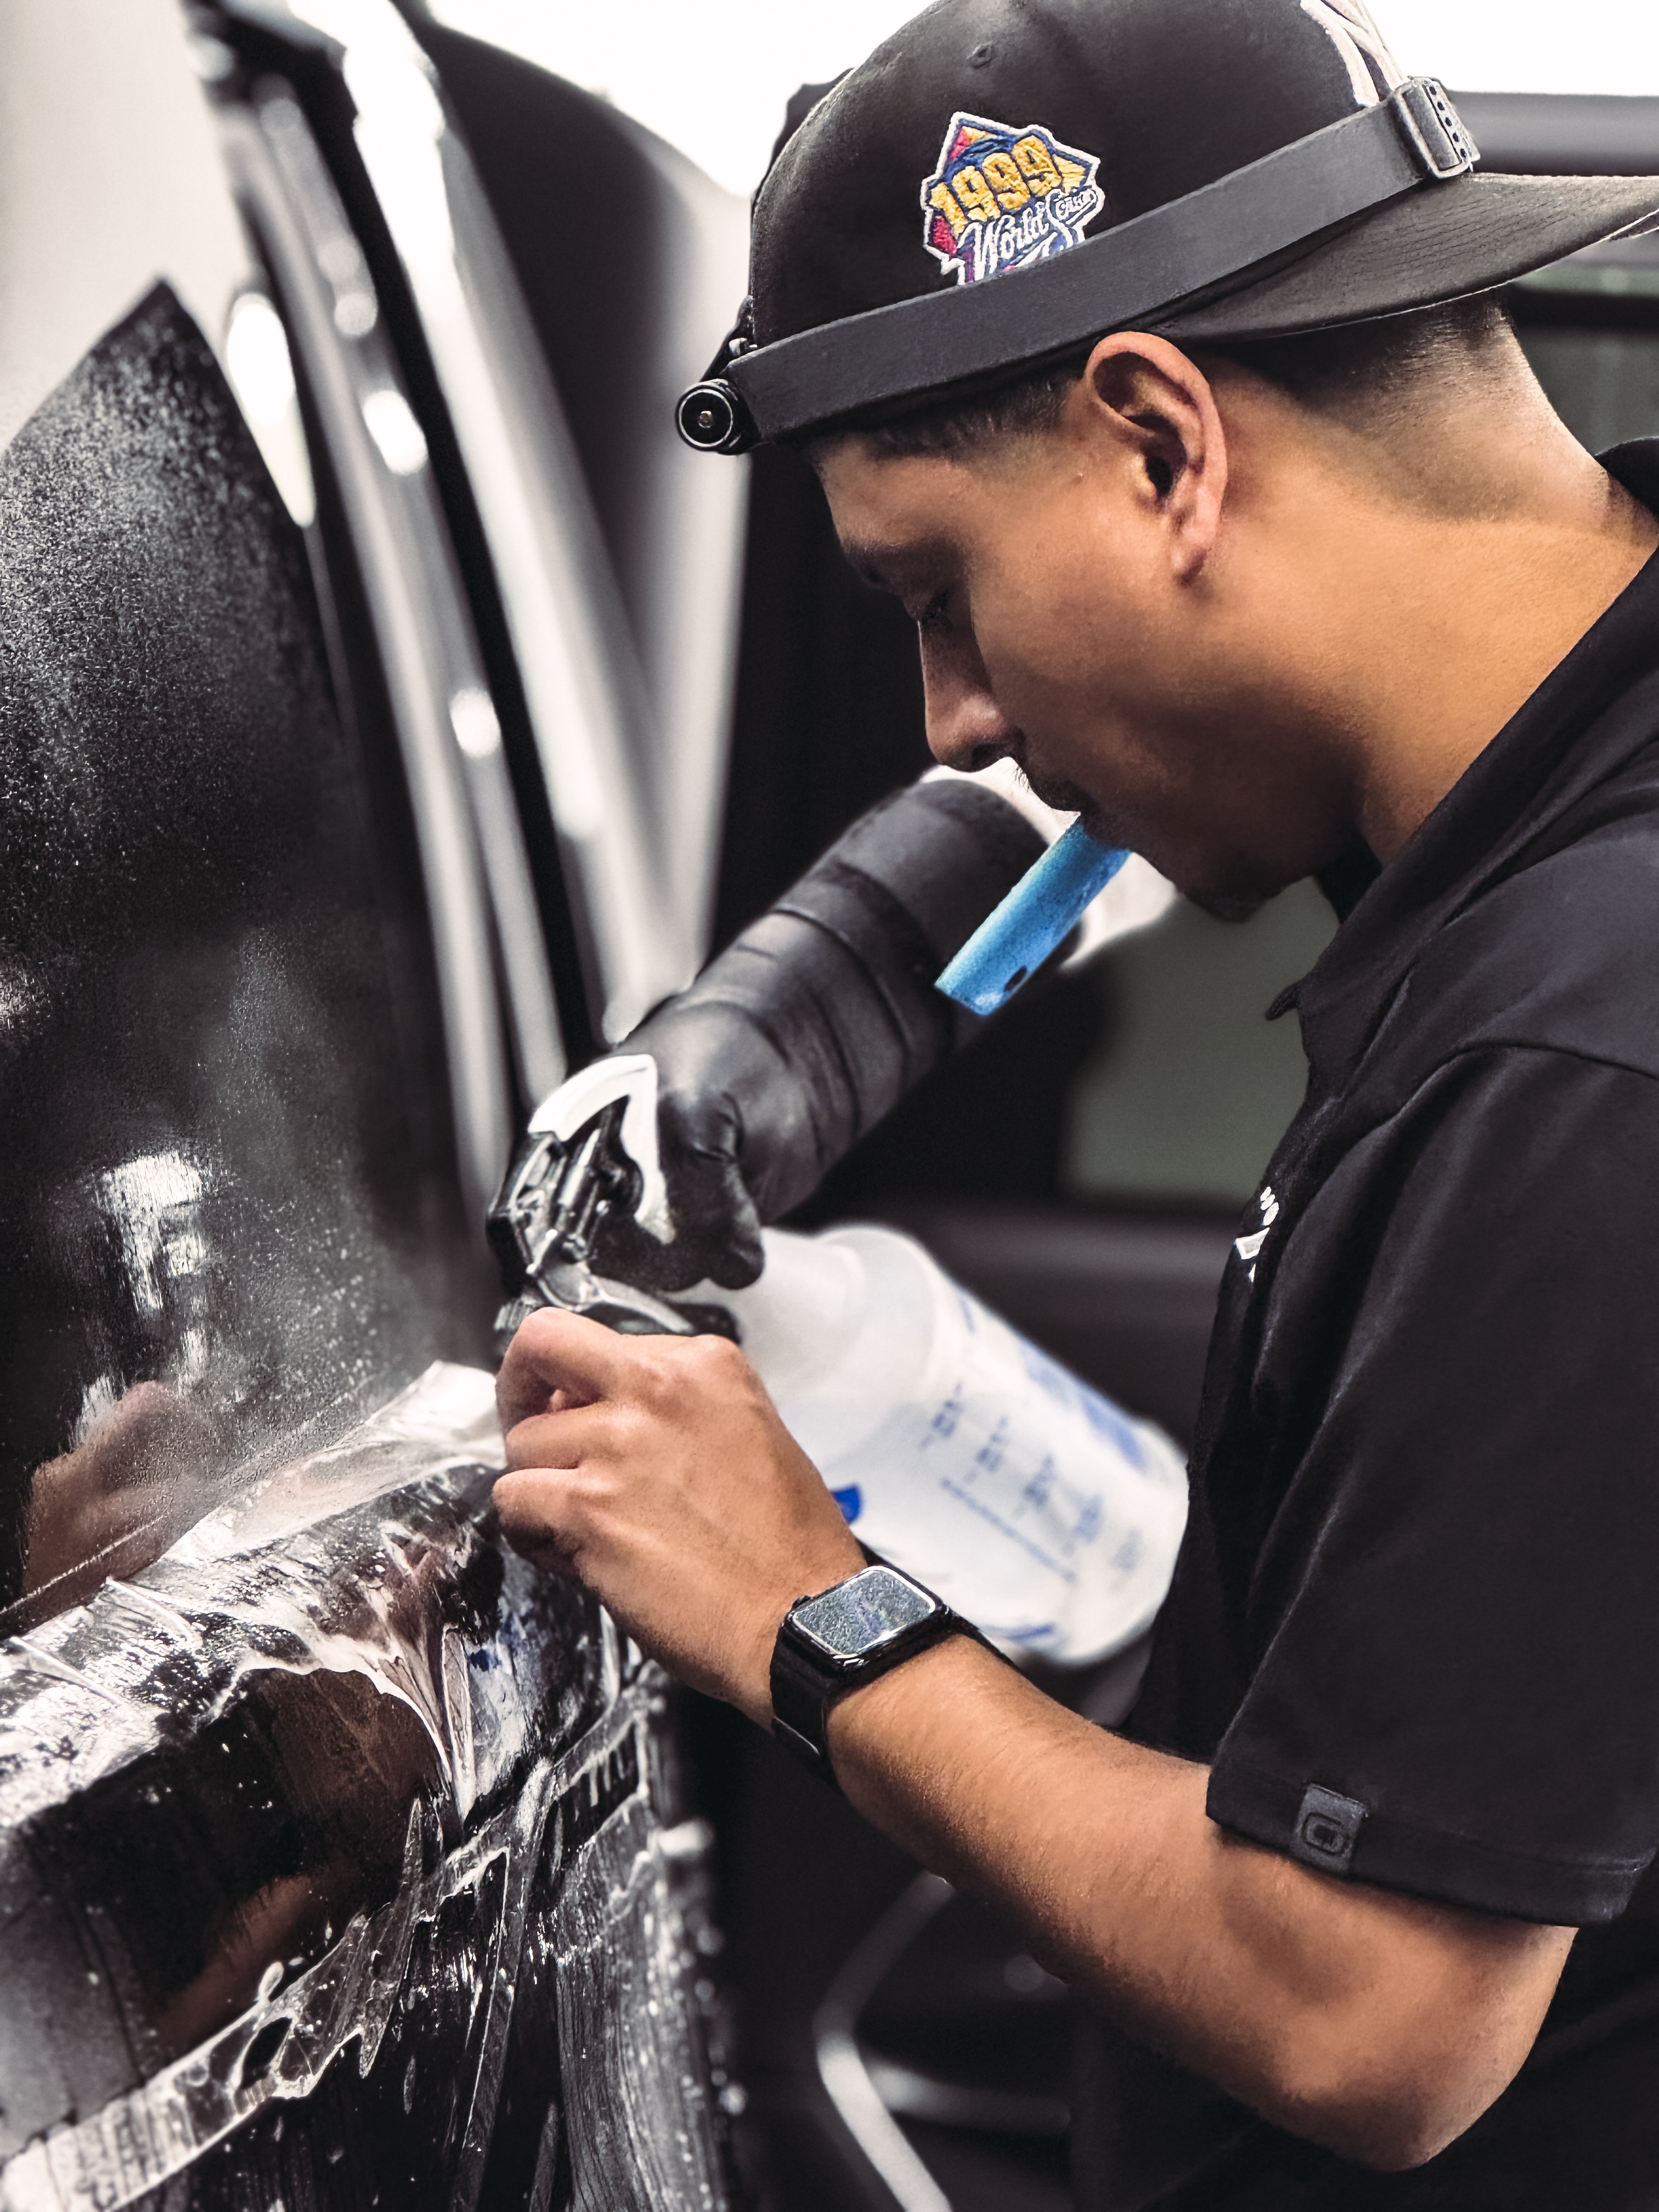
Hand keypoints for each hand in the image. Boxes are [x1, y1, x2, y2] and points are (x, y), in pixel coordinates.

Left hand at [493, 1310, 865, 1720]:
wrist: (801, 1619)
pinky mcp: (588, 1509)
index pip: (599, 1341)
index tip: (573, 1405)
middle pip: (542, 1347)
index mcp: (704, 1366)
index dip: (577, 1382)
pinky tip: (567, 1551)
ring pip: (520, 1443)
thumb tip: (605, 1413)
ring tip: (574, 1519)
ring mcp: (619, 1446)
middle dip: (520, 1386)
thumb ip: (677, 1409)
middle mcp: (659, 1391)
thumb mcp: (750, 1434)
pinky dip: (529, 1532)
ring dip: (536, 1483)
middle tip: (526, 1422)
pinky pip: (513, 1503)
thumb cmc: (786, 1547)